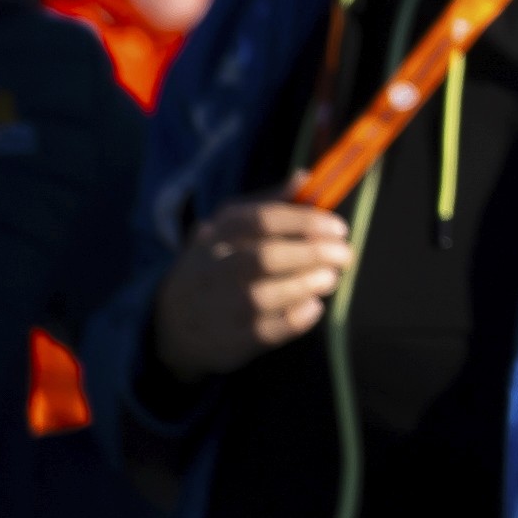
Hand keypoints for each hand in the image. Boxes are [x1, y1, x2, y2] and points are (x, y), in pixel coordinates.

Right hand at [155, 201, 349, 377]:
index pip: (260, 219)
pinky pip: (267, 330)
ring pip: (264, 295)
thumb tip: (305, 177)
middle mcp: (213, 269)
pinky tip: (314, 306)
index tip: (339, 227)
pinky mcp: (230, 340)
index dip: (305, 221)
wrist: (172, 324)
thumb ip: (270, 204)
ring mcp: (219, 306)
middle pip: (264, 257)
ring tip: (330, 278)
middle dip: (313, 253)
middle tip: (346, 255)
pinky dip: (297, 318)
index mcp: (217, 236)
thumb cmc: (217, 268)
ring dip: (307, 284)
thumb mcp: (230, 231)